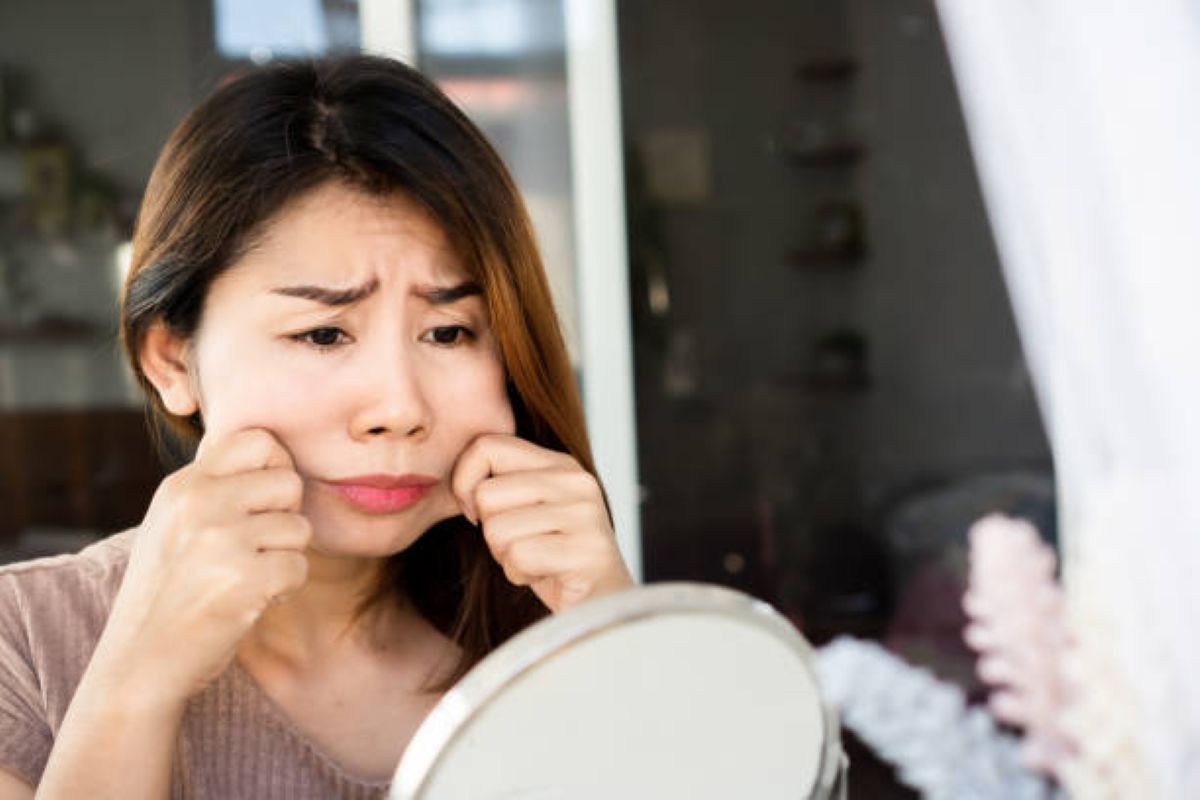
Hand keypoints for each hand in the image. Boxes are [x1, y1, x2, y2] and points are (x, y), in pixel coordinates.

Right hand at [93, 428, 311, 705]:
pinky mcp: (243, 579)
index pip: (259, 440)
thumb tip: (265, 444)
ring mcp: (220, 540)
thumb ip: (212, 485)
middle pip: (289, 483)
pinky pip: (299, 567)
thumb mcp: (172, 523)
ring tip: (247, 578)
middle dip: (285, 518)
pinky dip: (285, 589)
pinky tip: (253, 600)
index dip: (275, 468)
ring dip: (284, 558)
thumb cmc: (166, 593)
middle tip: (257, 549)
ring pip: (300, 528)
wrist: (139, 663)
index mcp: (183, 484)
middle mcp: (200, 503)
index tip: (262, 502)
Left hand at [451, 433, 634, 613]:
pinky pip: (519, 557)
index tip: (477, 512)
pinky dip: (521, 575)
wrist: (603, 606)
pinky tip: (547, 576)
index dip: (465, 481)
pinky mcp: (586, 550)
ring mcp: (585, 514)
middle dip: (490, 531)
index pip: (487, 445)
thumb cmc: (555, 561)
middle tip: (522, 545)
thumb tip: (453, 481)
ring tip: (538, 561)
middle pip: (485, 494)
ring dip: (506, 557)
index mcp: (560, 464)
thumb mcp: (528, 511)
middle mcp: (576, 480)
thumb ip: (501, 486)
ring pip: (497, 528)